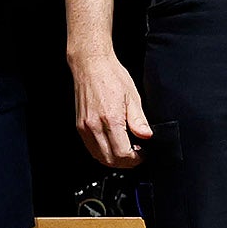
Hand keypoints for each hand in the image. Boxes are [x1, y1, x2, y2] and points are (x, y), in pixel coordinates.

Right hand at [73, 51, 153, 169]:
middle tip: (137, 155)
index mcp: (110, 119)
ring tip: (126, 151)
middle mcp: (94, 126)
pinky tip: (112, 145)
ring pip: (99, 157)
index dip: (136, 158)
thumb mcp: (133, 97)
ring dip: (114, 159)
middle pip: (110, 160)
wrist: (91, 65)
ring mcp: (85, 127)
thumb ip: (139, 120)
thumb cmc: (111, 76)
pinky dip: (103, 152)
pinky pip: (91, 148)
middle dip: (126, 162)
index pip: (123, 153)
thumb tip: (147, 136)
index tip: (143, 154)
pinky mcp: (79, 126)